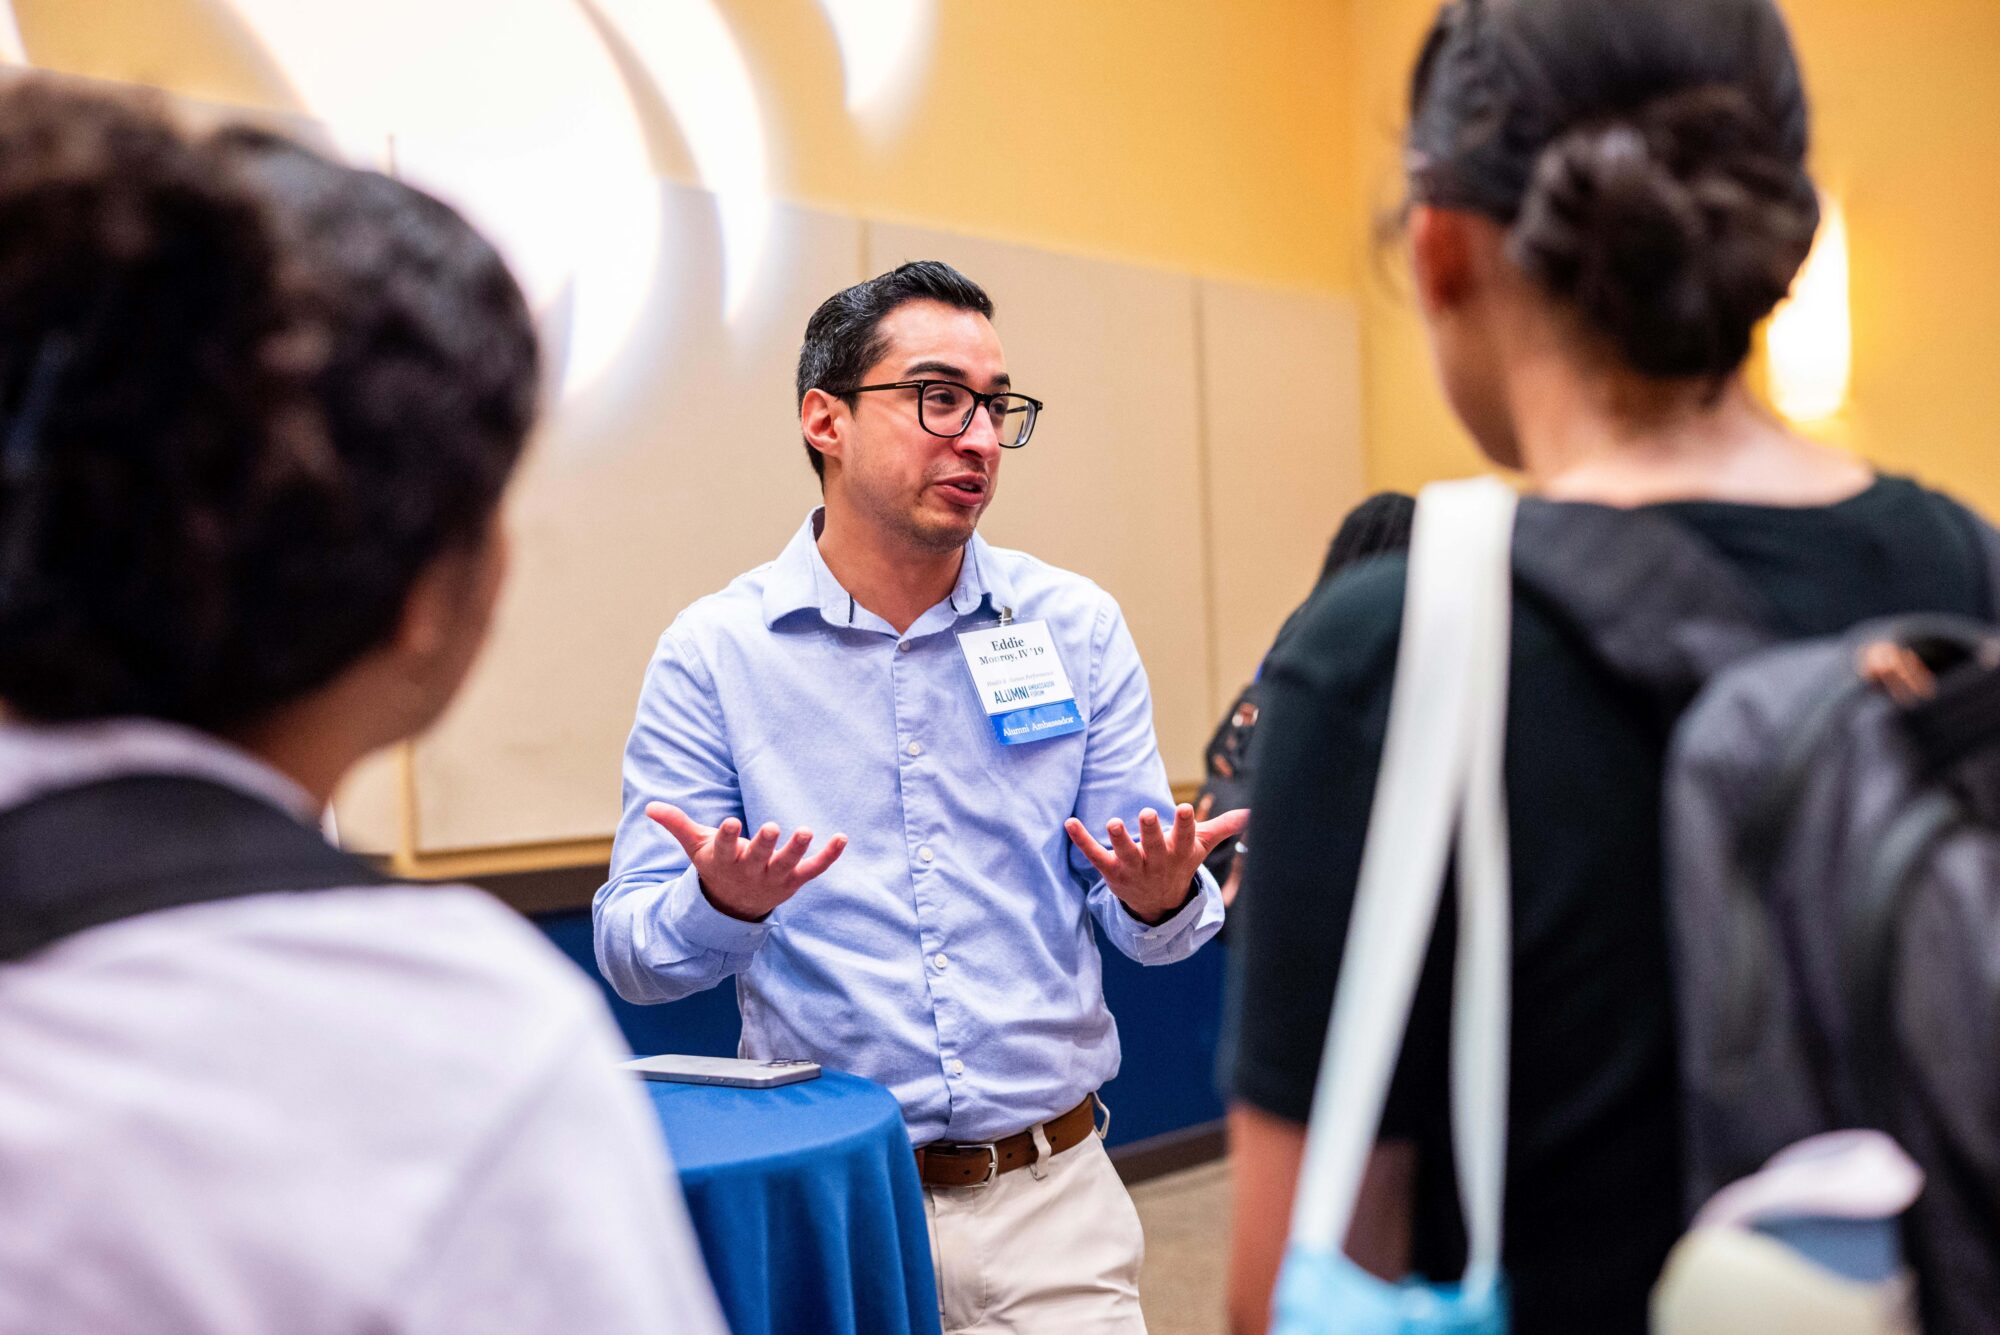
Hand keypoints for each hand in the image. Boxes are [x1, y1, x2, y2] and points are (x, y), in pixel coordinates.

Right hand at [646, 802, 847, 922]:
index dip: (728, 836)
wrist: (734, 907)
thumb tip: (650, 806)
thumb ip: (676, 825)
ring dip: (797, 849)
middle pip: (759, 857)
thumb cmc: (717, 866)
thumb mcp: (696, 847)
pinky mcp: (794, 880)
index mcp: (725, 860)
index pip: (725, 847)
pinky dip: (829, 856)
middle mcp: (750, 870)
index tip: (731, 823)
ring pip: (788, 864)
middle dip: (766, 843)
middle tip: (774, 827)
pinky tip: (842, 838)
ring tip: (808, 831)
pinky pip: (814, 869)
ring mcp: (774, 877)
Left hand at [1065, 803, 1248, 924]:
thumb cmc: (1179, 864)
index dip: (1186, 825)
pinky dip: (1081, 840)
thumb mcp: (1201, 847)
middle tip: (1148, 813)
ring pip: (1127, 853)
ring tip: (1113, 823)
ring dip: (1120, 839)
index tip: (1186, 809)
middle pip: (1155, 846)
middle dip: (1152, 831)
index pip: (1186, 838)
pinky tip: (1069, 823)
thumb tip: (1256, 812)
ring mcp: (1133, 869)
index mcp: (1180, 853)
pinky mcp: (1111, 872)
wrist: (1158, 905)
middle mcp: (1157, 862)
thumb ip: (1225, 827)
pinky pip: (1094, 856)